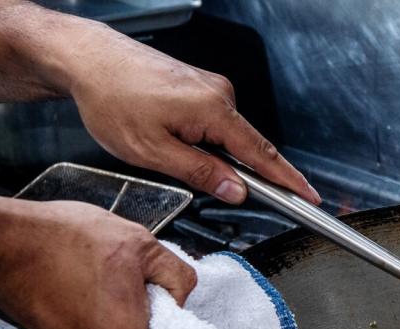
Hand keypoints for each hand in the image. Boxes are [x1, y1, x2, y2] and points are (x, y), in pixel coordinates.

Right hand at [0, 198, 195, 328]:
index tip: (173, 313)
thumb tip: (184, 296)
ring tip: (112, 291)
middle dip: (152, 326)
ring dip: (126, 326)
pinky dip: (103, 326)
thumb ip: (178, 275)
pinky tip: (94, 297)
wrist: (11, 241)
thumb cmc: (63, 240)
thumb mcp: (142, 245)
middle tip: (140, 293)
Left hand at [66, 25, 319, 205]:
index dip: (289, 182)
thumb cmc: (112, 99)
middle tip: (220, 190)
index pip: (262, 155)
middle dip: (241, 173)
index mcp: (214, 111)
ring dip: (211, 154)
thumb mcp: (153, 151)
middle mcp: (220, 95)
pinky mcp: (201, 87)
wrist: (88, 59)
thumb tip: (236, 190)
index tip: (310, 198)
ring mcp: (212, 88)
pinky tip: (176, 140)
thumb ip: (201, 173)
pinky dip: (207, 140)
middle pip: (248, 147)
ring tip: (169, 151)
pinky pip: (217, 123)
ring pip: (227, 137)